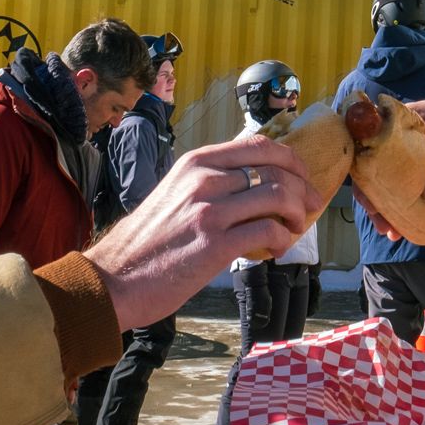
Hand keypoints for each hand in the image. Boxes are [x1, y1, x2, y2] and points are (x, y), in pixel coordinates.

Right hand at [86, 136, 310, 330]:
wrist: (113, 280)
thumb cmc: (145, 243)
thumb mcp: (174, 194)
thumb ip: (209, 184)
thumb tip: (253, 186)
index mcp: (195, 163)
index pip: (259, 145)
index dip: (290, 159)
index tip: (302, 177)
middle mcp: (204, 179)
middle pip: (276, 168)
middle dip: (304, 186)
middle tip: (311, 206)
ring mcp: (209, 210)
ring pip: (279, 196)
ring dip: (297, 215)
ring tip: (294, 230)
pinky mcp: (215, 244)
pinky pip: (269, 230)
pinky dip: (283, 240)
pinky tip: (276, 250)